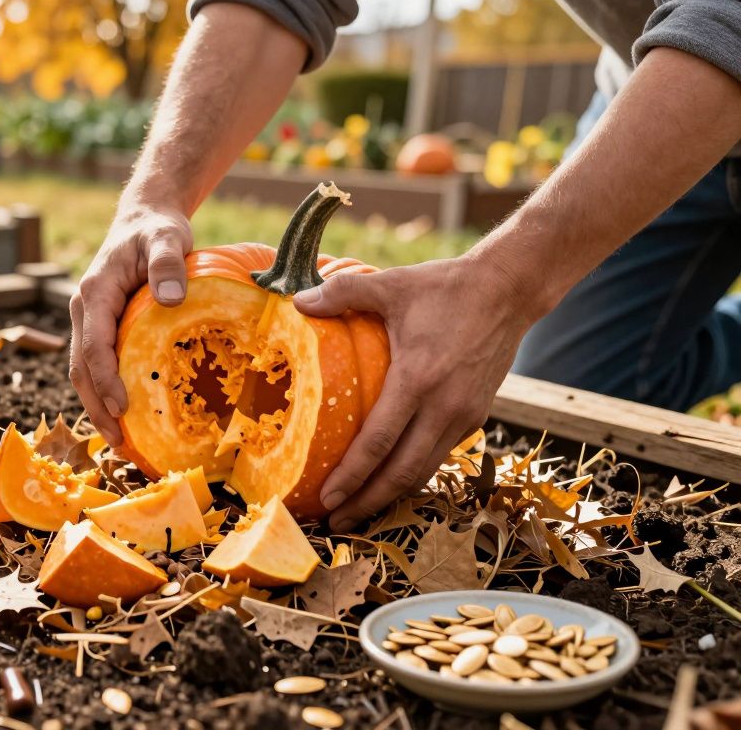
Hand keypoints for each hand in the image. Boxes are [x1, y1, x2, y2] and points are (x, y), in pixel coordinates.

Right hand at [70, 203, 192, 445]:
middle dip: (97, 408)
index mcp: (95, 293)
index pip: (94, 346)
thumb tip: (169, 299)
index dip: (105, 381)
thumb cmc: (157, 230)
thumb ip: (168, 264)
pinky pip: (96, 365)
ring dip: (97, 407)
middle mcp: (84, 309)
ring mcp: (89, 320)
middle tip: (119, 443)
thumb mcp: (167, 237)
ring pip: (84, 372)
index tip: (123, 409)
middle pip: (81, 368)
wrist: (144, 219)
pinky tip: (125, 416)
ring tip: (120, 442)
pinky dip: (105, 393)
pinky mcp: (100, 327)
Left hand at [294, 254, 540, 531]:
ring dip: (390, 496)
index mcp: (418, 379)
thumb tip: (297, 301)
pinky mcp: (476, 416)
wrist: (510, 290)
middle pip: (402, 473)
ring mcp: (464, 415)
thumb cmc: (446, 286)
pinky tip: (388, 481)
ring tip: (357, 512)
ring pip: (423, 471)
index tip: (327, 499)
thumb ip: (343, 292)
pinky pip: (438, 456)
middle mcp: (444, 406)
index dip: (352, 476)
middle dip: (367, 502)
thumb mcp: (392, 284)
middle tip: (335, 523)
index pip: (379, 442)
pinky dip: (412, 475)